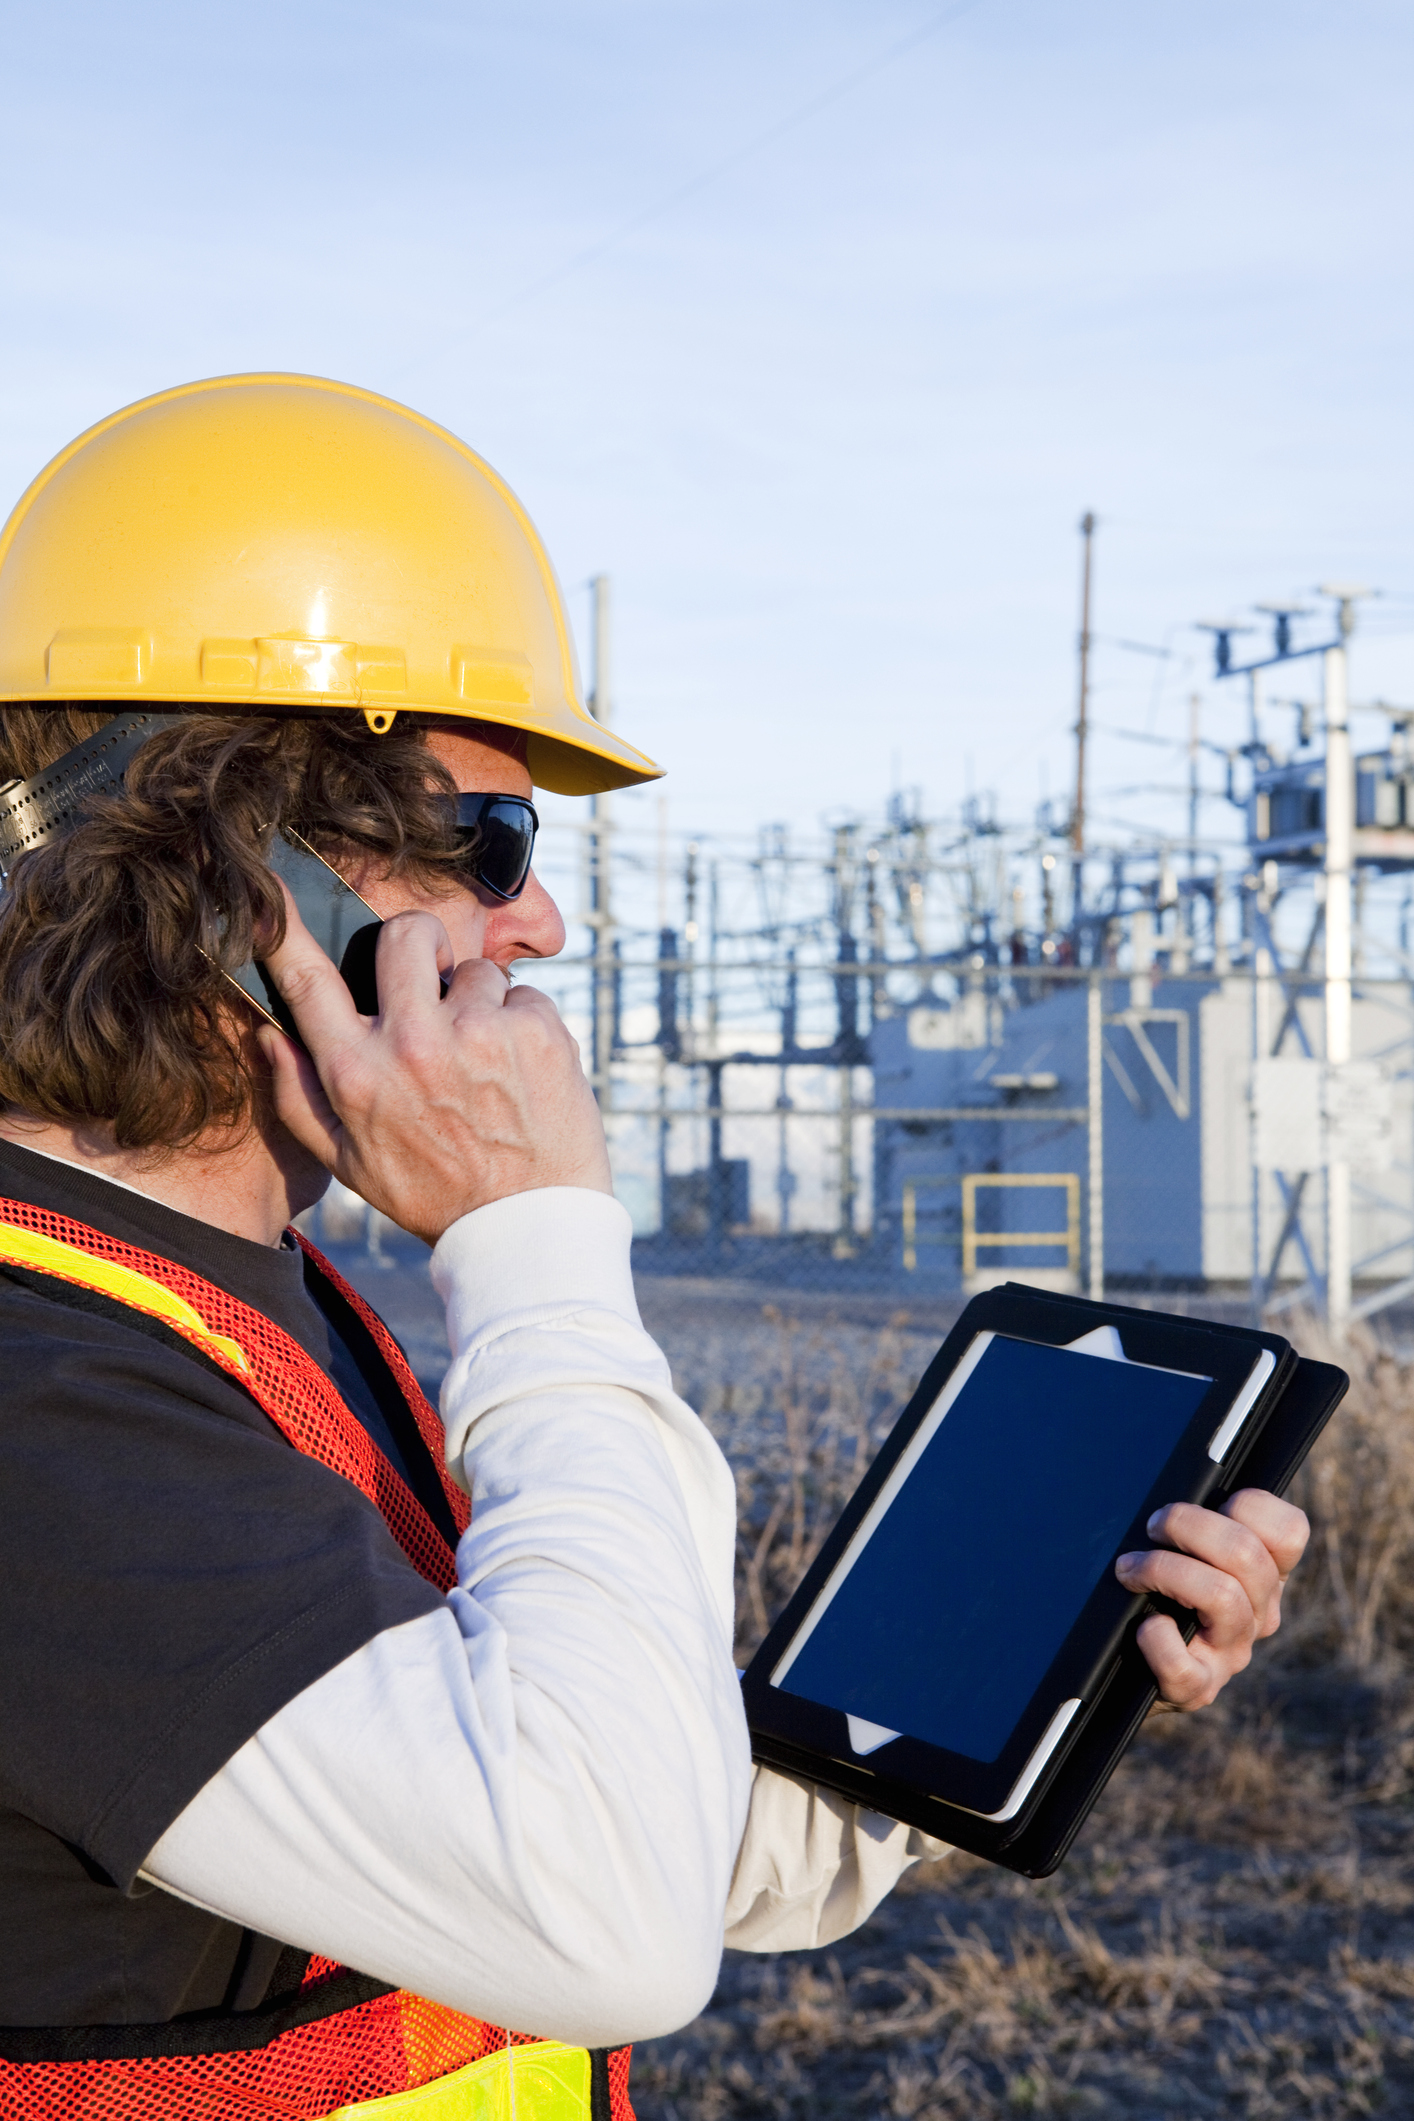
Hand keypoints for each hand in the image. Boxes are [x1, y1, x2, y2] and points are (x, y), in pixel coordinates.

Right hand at [255, 887, 612, 1244]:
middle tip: (434, 978)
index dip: (282, 925)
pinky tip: (524, 1077)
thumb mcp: (350, 1163)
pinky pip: (526, 996)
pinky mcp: (538, 1031)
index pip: (307, 980)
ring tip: (488, 1065)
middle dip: (419, 943)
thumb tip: (269, 1032)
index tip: (267, 890)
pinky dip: (528, 1027)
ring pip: (476, 969)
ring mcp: (479, 1032)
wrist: (528, 1231)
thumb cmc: (435, 1196)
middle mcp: (412, 1044)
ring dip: (482, 1004)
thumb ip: (300, 1096)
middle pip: (404, 933)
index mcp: (357, 1074)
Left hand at [1114, 1489, 1308, 1710]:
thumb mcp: (1184, 1550)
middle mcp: (1259, 1613)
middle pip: (1247, 1554)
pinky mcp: (1198, 1689)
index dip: (1248, 1505)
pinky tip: (1142, 1627)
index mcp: (1263, 1573)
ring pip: (1222, 1596)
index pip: (1290, 1530)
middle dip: (1189, 1525)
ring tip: (1128, 1569)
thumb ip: (1197, 1524)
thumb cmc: (1152, 1589)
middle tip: (1152, 1526)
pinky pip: (1183, 1664)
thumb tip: (1183, 1481)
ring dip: (1164, 1571)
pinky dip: (1156, 1640)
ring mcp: (1232, 1653)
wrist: (1127, 1663)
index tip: (1208, 1497)